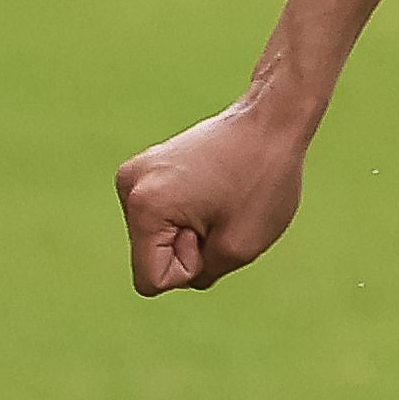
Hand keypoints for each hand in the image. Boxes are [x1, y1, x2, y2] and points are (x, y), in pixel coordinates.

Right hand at [115, 95, 310, 293]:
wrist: (270, 119)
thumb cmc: (262, 180)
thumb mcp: (238, 249)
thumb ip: (198, 273)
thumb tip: (174, 267)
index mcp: (144, 206)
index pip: (152, 281)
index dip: (191, 267)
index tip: (214, 228)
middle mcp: (128, 186)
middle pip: (152, 259)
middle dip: (192, 249)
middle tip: (222, 209)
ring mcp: (135, 173)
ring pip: (159, 240)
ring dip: (193, 231)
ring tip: (219, 197)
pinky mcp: (148, 167)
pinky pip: (165, 219)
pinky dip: (191, 215)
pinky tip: (214, 188)